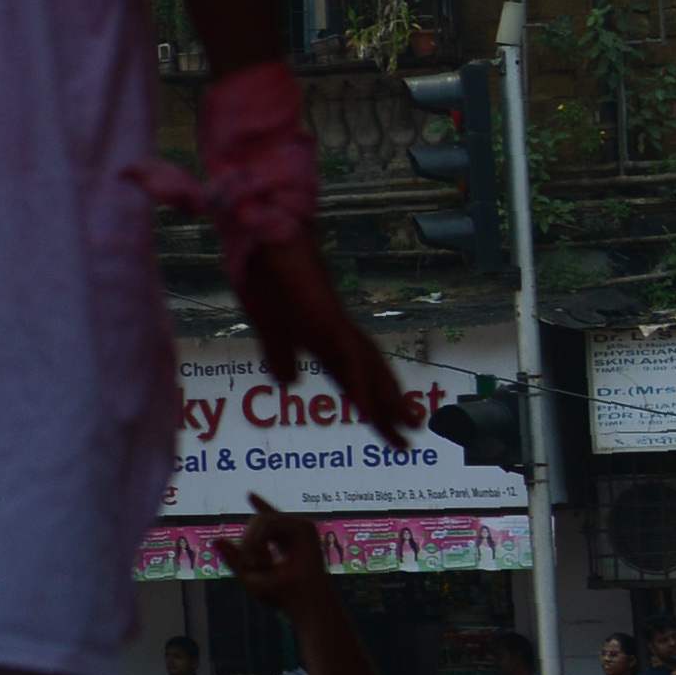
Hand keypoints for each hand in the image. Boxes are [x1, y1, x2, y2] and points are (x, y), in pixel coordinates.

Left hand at [220, 500, 336, 618]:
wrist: (304, 603)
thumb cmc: (282, 597)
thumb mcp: (250, 578)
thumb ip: (233, 559)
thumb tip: (215, 539)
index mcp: (283, 545)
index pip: (269, 522)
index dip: (260, 506)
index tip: (250, 495)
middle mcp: (293, 535)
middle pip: (258, 521)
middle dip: (248, 542)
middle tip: (251, 566)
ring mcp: (301, 529)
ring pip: (261, 519)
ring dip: (251, 542)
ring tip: (256, 564)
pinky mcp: (305, 527)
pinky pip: (269, 520)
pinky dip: (258, 538)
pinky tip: (261, 558)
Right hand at [229, 231, 416, 444]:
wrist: (261, 239)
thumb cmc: (262, 275)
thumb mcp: (267, 326)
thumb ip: (279, 353)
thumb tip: (290, 384)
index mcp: (323, 337)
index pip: (353, 377)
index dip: (370, 403)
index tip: (388, 430)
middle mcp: (337, 333)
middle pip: (371, 376)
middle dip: (391, 406)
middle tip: (414, 434)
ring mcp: (334, 325)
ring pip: (368, 369)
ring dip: (387, 399)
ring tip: (409, 426)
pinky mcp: (326, 319)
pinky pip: (348, 357)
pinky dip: (361, 384)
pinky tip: (369, 406)